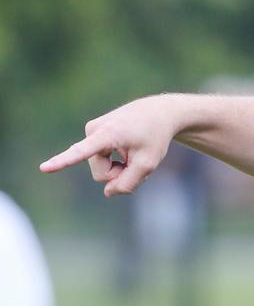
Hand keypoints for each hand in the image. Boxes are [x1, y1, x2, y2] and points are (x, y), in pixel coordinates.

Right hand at [39, 95, 181, 196]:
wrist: (159, 113)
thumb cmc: (155, 137)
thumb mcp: (148, 164)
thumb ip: (128, 183)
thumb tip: (107, 192)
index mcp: (108, 134)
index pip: (81, 152)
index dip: (62, 161)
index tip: (43, 168)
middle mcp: (94, 130)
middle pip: (100, 173)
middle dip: (118, 174)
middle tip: (136, 159)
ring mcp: (91, 130)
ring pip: (100, 167)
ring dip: (118, 167)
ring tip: (133, 152)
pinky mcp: (93, 133)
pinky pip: (101, 159)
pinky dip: (115, 161)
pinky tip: (127, 150)